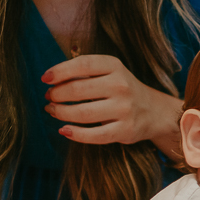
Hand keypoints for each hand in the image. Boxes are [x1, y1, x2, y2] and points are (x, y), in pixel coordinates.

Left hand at [42, 55, 182, 155]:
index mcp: (115, 66)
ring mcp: (124, 109)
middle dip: (57, 95)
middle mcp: (121, 86)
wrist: (154, 111)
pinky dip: (76, 134)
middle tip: (49, 98)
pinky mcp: (125, 130)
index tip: (45, 79)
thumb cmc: (122, 90)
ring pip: (83, 113)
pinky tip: (64, 130)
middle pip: (78, 90)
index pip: (82, 65)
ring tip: (53, 111)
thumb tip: (52, 81)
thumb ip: (85, 73)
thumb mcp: (110, 72)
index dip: (60, 71)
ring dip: (61, 113)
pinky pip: (95, 135)